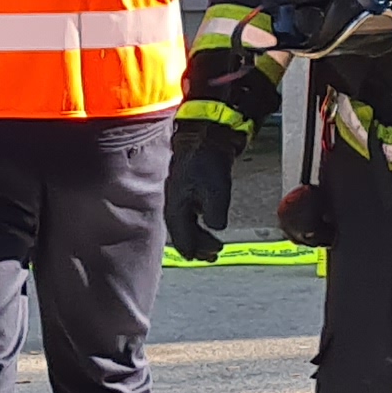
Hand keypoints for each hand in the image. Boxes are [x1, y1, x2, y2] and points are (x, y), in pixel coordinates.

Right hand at [162, 123, 240, 263]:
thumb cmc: (207, 160)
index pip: (182, 238)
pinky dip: (199, 224)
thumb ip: (215, 215)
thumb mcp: (216, 192)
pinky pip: (189, 215)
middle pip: (182, 234)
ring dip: (199, 236)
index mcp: (176, 207)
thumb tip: (216, 228)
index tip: (207, 256)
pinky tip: (207, 224)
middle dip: (198, 246)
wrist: (206, 136)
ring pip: (186, 225)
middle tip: (214, 254)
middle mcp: (174, 204)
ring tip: (213, 245)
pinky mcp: (187, 190)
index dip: (195, 250)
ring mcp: (179, 196)